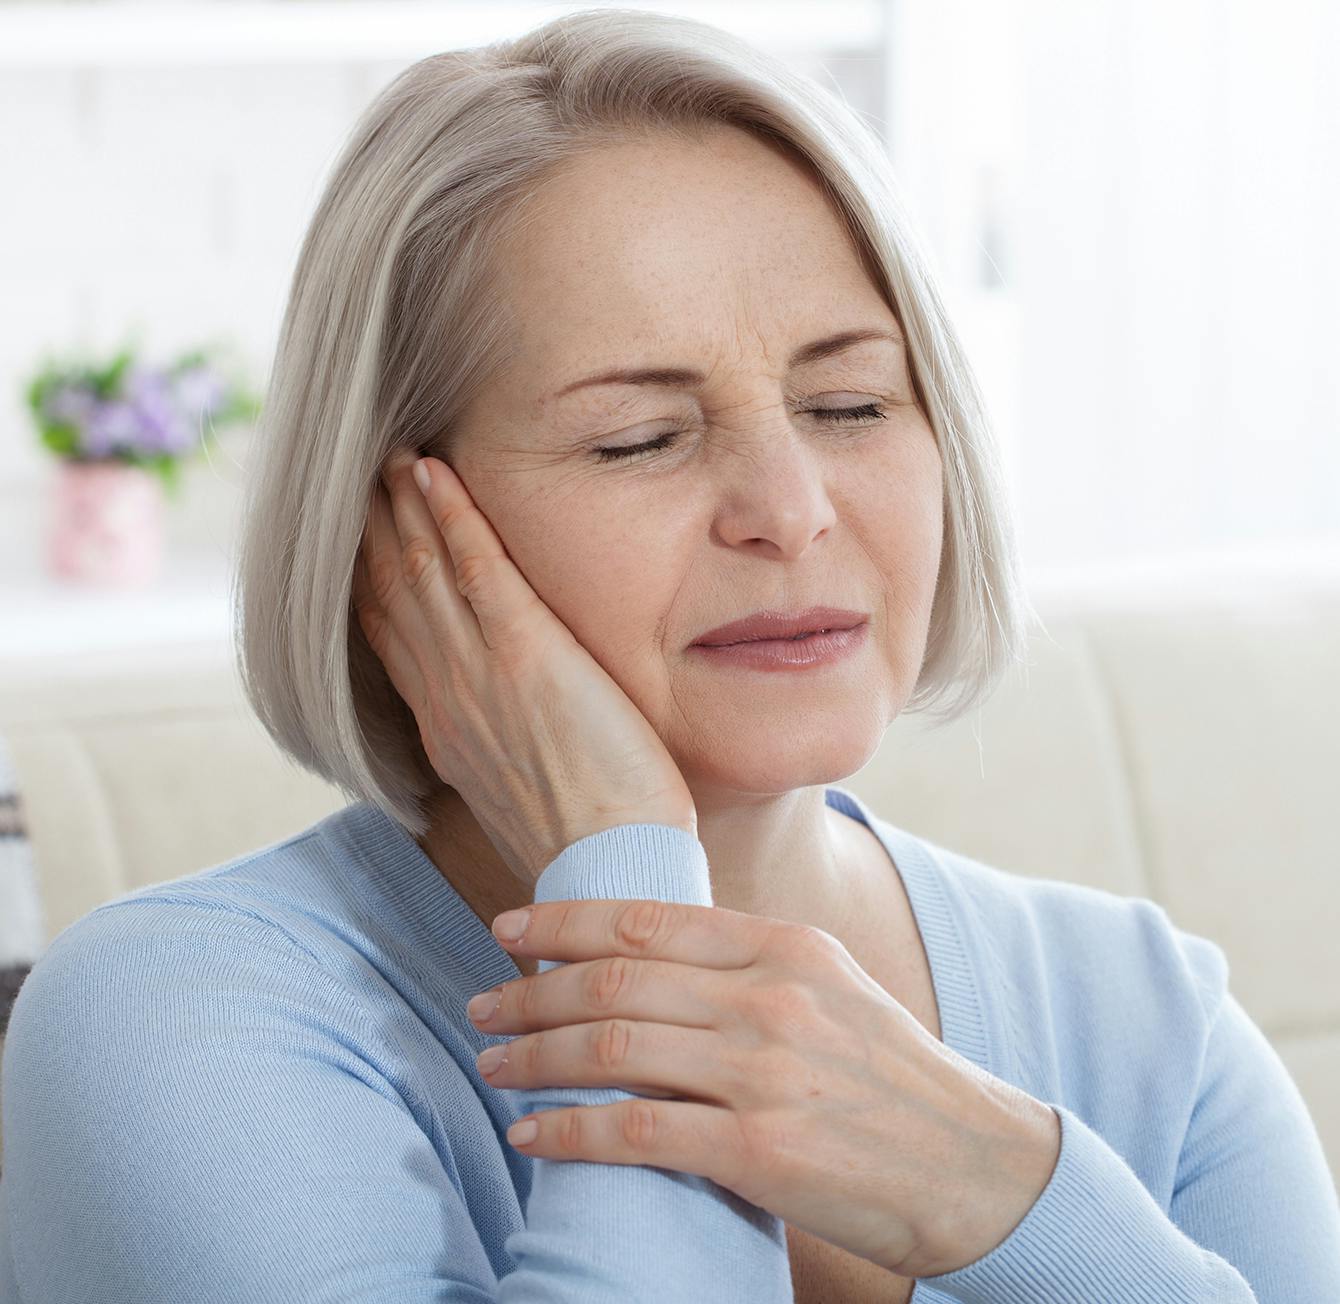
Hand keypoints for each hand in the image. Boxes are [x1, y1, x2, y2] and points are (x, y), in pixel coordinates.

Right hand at [352, 450, 696, 885]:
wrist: (608, 872)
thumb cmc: (588, 845)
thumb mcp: (522, 797)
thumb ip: (501, 752)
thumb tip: (502, 739)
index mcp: (448, 729)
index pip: (391, 639)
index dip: (370, 583)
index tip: (361, 544)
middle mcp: (447, 693)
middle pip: (391, 593)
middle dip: (375, 530)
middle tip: (362, 478)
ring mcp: (478, 670)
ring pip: (421, 569)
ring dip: (403, 507)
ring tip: (391, 458)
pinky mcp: (526, 652)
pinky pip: (475, 566)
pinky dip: (450, 513)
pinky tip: (434, 471)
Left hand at [469, 899, 1062, 1279]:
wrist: (972, 1163)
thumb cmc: (889, 1073)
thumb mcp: (829, 984)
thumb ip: (747, 961)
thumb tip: (653, 949)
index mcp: (782, 945)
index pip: (647, 919)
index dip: (564, 921)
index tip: (509, 927)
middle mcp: (768, 997)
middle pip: (615, 979)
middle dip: (532, 990)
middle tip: (482, 1003)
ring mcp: (763, 1072)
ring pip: (613, 1048)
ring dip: (536, 1055)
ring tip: (492, 1062)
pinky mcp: (759, 1150)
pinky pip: (637, 1132)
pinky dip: (572, 1131)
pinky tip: (533, 1135)